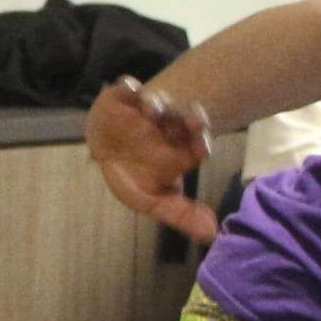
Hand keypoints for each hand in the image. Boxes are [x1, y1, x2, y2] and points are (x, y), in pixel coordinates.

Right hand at [89, 77, 215, 242]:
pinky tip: (133, 90)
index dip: (201, 144)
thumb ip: (182, 215)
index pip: (197, 143)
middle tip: (193, 120)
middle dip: (190, 117)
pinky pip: (127, 87)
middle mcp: (168, 125)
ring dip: (159, 102)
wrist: (108, 148)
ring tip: (154, 109)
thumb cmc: (136, 174)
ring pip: (158, 100)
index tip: (202, 149)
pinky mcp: (122, 97)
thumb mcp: (155, 200)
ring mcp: (145, 109)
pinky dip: (130, 86)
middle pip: (183, 116)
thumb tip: (212, 234)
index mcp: (181, 146)